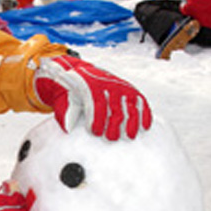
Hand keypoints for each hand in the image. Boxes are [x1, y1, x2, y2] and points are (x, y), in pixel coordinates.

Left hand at [35, 55, 151, 139]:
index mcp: (91, 86)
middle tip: (112, 138)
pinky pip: (140, 101)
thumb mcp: (65, 99)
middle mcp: (108, 85)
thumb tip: (68, 128)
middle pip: (115, 107)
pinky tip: (145, 126)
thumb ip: (66, 114)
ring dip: (131, 122)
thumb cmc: (72, 91)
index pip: (97, 104)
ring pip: (130, 105)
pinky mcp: (128, 89)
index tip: (96, 132)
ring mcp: (120, 87)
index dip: (98, 119)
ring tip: (130, 136)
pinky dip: (144, 114)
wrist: (79, 72)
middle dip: (114, 124)